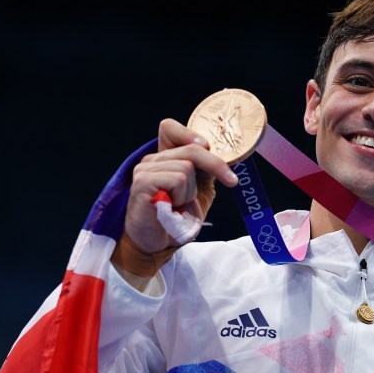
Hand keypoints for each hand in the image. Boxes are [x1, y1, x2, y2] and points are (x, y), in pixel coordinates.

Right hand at [124, 118, 237, 253]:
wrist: (158, 244)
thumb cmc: (175, 219)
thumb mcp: (196, 191)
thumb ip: (204, 171)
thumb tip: (223, 154)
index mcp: (163, 159)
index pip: (169, 128)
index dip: (189, 134)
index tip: (207, 147)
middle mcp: (151, 160)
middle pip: (191, 148)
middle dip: (215, 165)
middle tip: (231, 181)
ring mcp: (144, 169)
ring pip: (187, 166)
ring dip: (190, 191)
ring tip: (178, 205)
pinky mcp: (143, 182)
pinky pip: (177, 179)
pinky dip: (181, 196)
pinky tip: (170, 207)